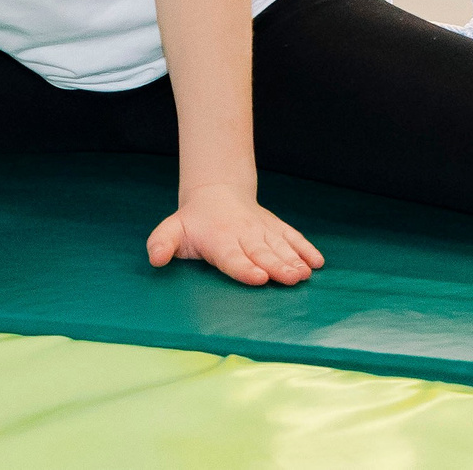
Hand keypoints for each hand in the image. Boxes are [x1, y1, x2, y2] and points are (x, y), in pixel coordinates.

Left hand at [145, 182, 324, 285]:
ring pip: (280, 246)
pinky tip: (318, 262)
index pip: (233, 258)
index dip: (245, 268)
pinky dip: (306, 248)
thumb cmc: (193, 222)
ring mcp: (262, 231)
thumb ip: (161, 244)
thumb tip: (155, 259)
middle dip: (277, 267)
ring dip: (294, 260)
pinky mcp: (276, 228)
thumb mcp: (172, 230)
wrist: (217, 193)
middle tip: (291, 279)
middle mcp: (244, 235)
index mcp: (219, 240)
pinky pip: (293, 237)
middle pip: (262, 254)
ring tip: (305, 274)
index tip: (259, 277)